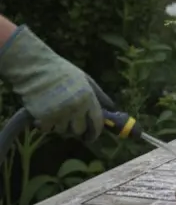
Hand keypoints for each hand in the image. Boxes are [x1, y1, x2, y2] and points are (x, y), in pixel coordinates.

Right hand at [0, 28, 101, 142]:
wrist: (35, 67)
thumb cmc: (61, 71)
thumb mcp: (85, 79)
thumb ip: (98, 94)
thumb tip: (111, 107)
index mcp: (88, 99)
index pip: (96, 123)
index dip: (94, 133)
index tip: (91, 137)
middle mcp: (76, 108)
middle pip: (79, 130)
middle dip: (75, 130)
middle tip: (69, 124)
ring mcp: (60, 113)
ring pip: (62, 130)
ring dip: (59, 126)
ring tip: (55, 115)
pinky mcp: (44, 116)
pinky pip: (48, 129)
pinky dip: (46, 125)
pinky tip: (44, 116)